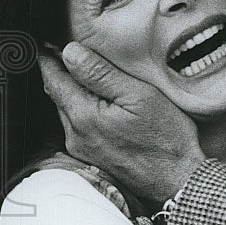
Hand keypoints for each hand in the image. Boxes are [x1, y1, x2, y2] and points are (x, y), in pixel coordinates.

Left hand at [39, 43, 205, 208]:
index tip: (47, 43)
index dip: (49, 58)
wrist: (178, 182)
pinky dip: (83, 110)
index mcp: (84, 116)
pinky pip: (78, 127)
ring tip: (89, 76)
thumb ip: (101, 73)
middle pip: (57, 95)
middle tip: (68, 52)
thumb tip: (70, 52)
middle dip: (61, 74)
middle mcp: (75, 135)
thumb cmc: (166, 139)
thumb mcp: (138, 95)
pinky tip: (102, 105)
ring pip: (67, 111)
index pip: (53, 79)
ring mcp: (82, 150)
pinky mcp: (92, 158)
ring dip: (73, 92)